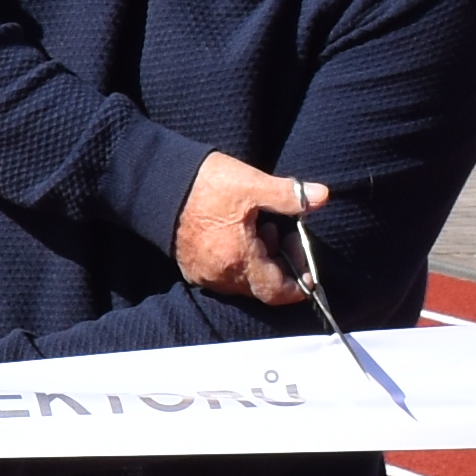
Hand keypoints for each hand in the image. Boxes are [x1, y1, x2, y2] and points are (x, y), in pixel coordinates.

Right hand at [177, 155, 329, 308]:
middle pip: (261, 286)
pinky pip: (224, 274)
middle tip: (283, 232)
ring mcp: (203, 274)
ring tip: (259, 227)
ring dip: (260, 260)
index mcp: (238, 260)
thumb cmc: (203, 184)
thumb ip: (289, 195)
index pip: (277, 291)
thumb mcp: (251, 184)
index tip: (308, 269)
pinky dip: (240, 260)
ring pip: (243, 280)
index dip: (299, 285)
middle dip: (280, 264)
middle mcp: (220, 276)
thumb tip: (321, 196)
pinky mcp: (191, 267)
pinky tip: (238, 232)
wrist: (154, 183)